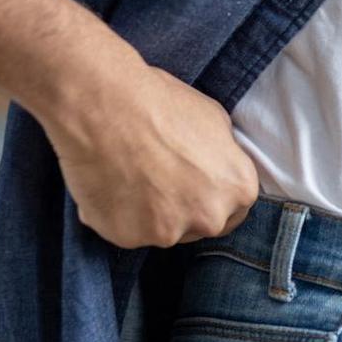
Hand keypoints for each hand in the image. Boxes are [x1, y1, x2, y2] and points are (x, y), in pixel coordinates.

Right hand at [44, 65, 258, 248]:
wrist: (103, 105)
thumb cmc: (159, 104)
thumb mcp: (215, 119)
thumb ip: (224, 155)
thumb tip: (219, 165)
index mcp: (239, 189)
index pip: (234, 210)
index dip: (212, 197)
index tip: (193, 187)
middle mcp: (211, 217)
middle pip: (201, 224)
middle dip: (184, 208)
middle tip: (159, 179)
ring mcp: (170, 231)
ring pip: (163, 230)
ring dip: (150, 213)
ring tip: (130, 175)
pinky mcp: (129, 237)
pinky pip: (127, 231)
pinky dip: (117, 214)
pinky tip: (109, 184)